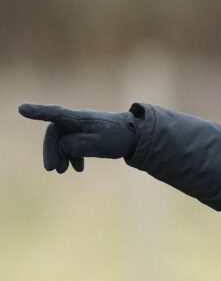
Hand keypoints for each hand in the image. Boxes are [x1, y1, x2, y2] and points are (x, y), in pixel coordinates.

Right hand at [18, 103, 137, 172]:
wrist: (138, 136)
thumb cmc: (118, 137)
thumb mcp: (95, 144)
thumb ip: (74, 145)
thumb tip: (60, 147)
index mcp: (78, 118)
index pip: (54, 114)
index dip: (37, 112)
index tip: (21, 109)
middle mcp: (78, 120)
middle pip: (56, 134)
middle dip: (52, 151)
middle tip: (52, 170)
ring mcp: (83, 126)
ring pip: (64, 140)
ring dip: (61, 155)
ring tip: (62, 172)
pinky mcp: (88, 134)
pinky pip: (74, 144)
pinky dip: (73, 156)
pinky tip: (77, 169)